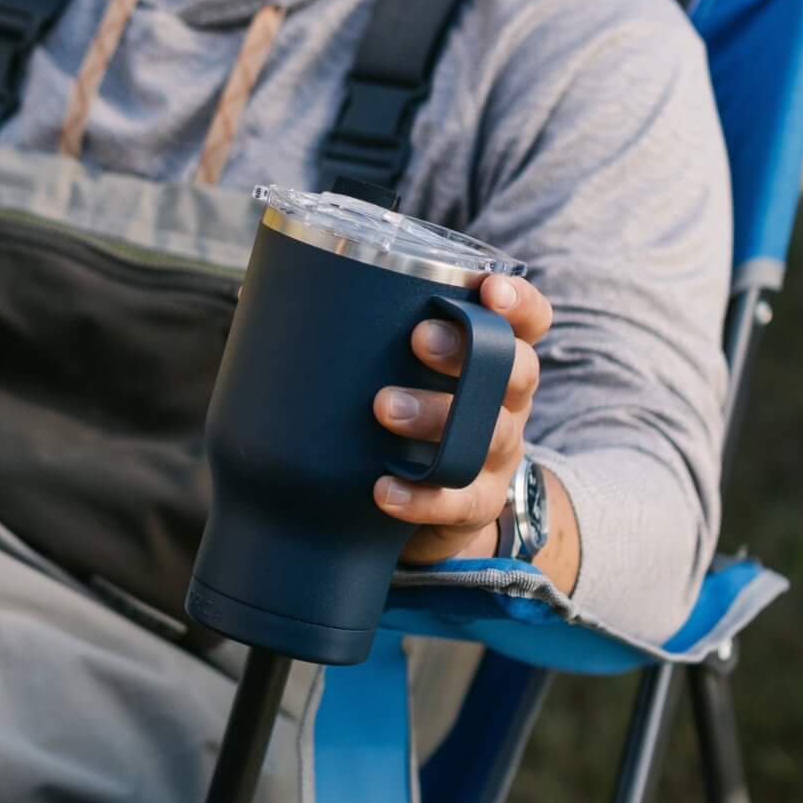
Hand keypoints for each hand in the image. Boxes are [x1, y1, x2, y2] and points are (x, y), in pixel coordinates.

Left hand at [370, 271, 548, 565]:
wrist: (431, 513)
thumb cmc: (408, 422)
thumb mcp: (403, 376)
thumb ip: (372, 342)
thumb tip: (276, 299)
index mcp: (494, 361)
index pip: (527, 323)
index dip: (519, 303)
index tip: (489, 289)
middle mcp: (506, 404)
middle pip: (515, 370)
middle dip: (468, 349)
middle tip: (418, 339)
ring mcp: (498, 457)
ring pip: (489, 433)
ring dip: (437, 416)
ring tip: (385, 408)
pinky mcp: (478, 506)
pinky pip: (459, 501)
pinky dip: (421, 497)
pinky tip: (383, 491)